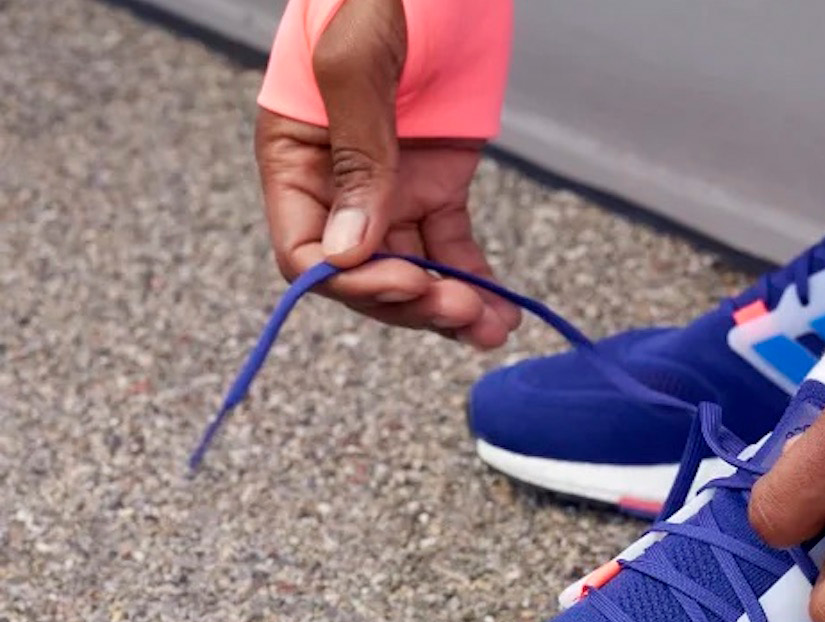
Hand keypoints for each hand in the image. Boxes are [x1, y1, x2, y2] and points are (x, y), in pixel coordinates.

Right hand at [254, 0, 518, 345]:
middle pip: (364, 274)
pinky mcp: (439, 182)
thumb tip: (350, 251)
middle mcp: (338, 185)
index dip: (352, 282)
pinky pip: (453, 247)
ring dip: (449, 308)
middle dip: (410, 302)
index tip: (405, 283)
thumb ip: (356, 154)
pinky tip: (500, 313)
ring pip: (413, 271)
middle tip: (460, 311)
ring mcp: (392, 186)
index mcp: (296, 158)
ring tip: (490, 329)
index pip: (306, 251)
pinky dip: (476, 281)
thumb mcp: (357, 62)